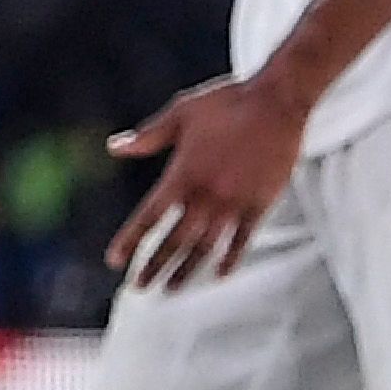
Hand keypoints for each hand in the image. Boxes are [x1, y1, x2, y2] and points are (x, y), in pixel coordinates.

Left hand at [103, 75, 305, 287]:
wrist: (277, 100)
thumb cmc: (226, 102)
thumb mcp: (181, 112)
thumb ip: (147, 136)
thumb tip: (112, 148)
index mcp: (183, 174)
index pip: (149, 216)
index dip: (130, 241)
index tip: (114, 261)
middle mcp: (206, 195)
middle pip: (174, 241)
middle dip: (154, 266)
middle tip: (139, 286)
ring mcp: (234, 203)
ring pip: (205, 247)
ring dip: (187, 270)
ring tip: (171, 289)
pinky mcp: (260, 204)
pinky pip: (242, 240)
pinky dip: (230, 259)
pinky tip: (219, 274)